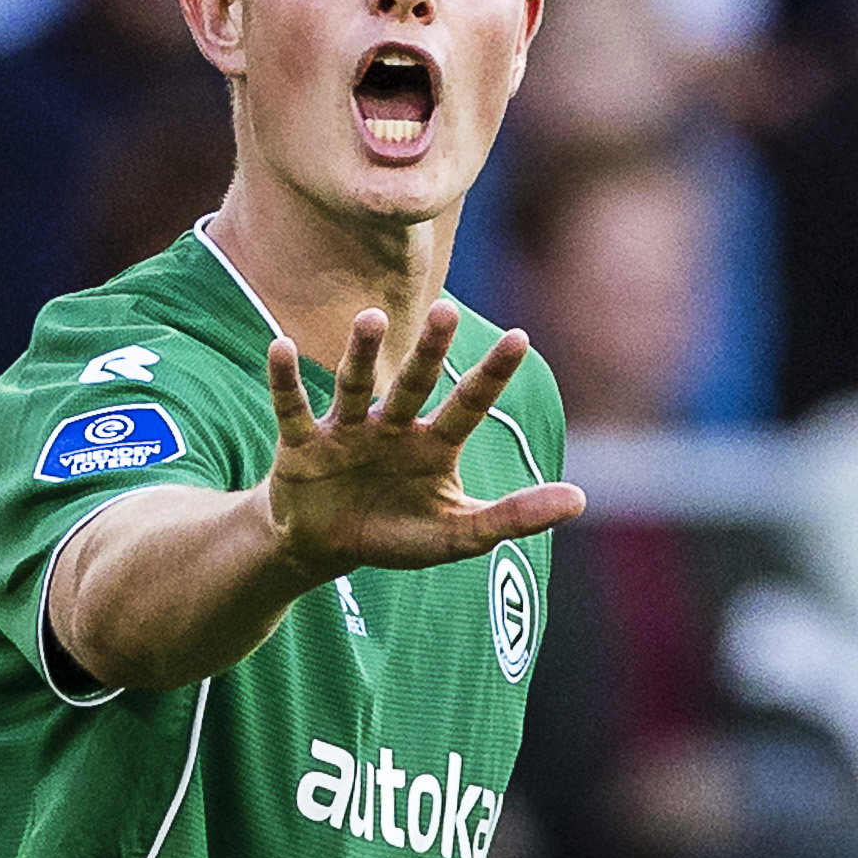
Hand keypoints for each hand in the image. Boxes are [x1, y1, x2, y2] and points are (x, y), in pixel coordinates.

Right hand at [264, 304, 584, 582]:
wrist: (324, 546)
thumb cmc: (395, 532)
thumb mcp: (458, 533)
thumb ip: (514, 516)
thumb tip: (579, 500)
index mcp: (434, 444)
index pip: (469, 403)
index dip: (492, 374)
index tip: (521, 337)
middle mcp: (393, 425)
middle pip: (413, 383)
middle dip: (429, 351)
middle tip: (447, 312)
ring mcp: (347, 430)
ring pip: (355, 385)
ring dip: (360, 353)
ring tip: (370, 318)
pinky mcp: (302, 444)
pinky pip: (294, 408)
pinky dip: (286, 381)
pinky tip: (279, 346)